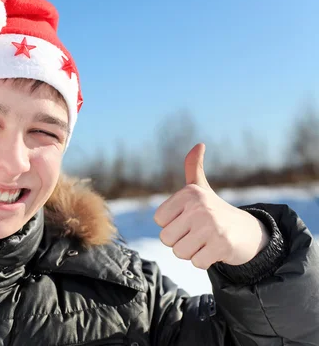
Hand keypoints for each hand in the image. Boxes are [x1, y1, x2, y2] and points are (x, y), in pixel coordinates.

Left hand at [153, 143, 269, 268]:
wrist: (247, 232)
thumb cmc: (214, 211)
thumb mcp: (201, 188)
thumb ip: (192, 168)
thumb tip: (199, 144)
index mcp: (189, 193)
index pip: (159, 221)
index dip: (172, 225)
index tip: (188, 220)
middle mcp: (199, 206)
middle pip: (166, 238)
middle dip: (180, 241)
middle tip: (197, 233)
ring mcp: (210, 225)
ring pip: (180, 252)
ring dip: (192, 252)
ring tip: (206, 241)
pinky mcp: (221, 245)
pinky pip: (196, 263)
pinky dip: (204, 261)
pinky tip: (215, 250)